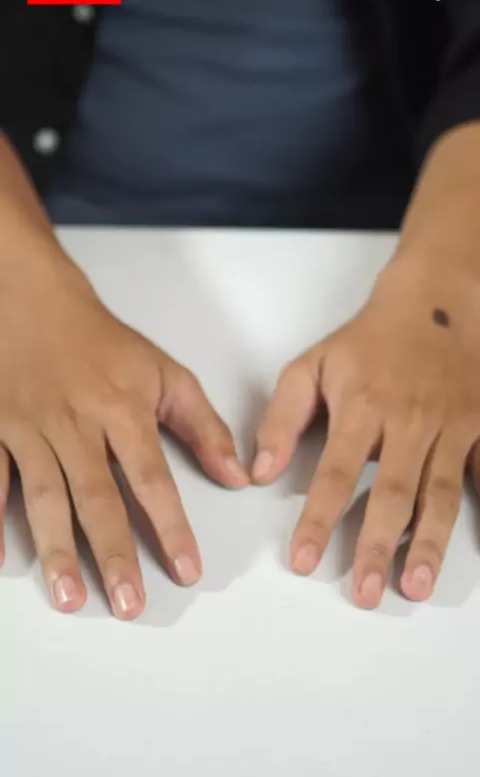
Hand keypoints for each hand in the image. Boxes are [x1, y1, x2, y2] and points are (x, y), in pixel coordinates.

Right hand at [0, 255, 247, 618]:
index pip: (152, 478)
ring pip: (45, 496)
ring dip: (57, 549)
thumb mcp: (163, 373)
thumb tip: (237, 476)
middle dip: (113, 554)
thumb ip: (202, 426)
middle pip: (97, 497)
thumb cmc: (101, 341)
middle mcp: (77, 424)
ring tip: (70, 597)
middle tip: (129, 605)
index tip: (187, 570)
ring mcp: (32, 428)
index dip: (171, 526)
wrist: (33, 301)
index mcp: (122, 410)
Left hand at [253, 257, 479, 607]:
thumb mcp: (312, 366)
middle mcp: (407, 421)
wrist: (432, 304)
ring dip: (430, 542)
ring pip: (440, 493)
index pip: (335, 473)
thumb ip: (283, 418)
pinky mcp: (478, 426)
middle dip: (379, 546)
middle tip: (366, 593)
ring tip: (416, 585)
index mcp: (362, 407)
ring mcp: (449, 426)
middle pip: (393, 492)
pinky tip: (477, 546)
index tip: (304, 561)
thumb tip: (260, 472)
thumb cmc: (367, 342)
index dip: (319, 520)